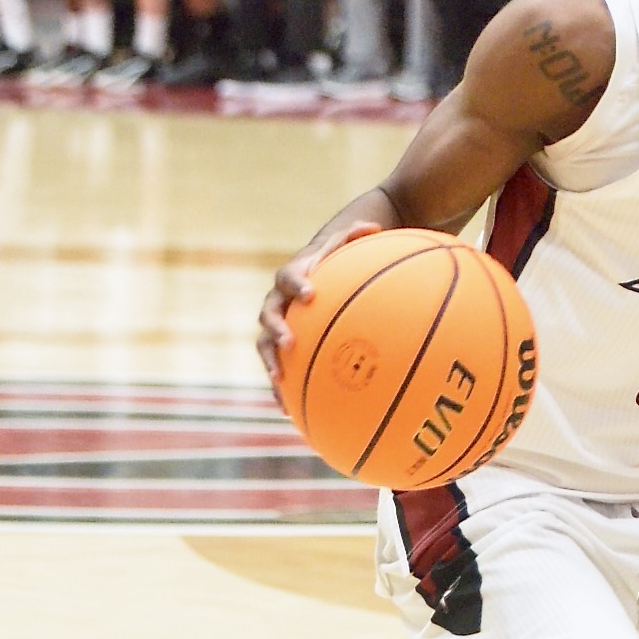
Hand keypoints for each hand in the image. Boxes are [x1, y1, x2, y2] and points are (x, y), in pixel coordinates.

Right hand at [258, 220, 381, 394]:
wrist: (314, 278)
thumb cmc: (336, 262)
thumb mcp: (346, 248)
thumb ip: (356, 237)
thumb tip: (374, 226)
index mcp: (294, 276)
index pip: (288, 277)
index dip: (296, 284)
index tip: (310, 295)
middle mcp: (279, 302)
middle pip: (268, 314)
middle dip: (275, 329)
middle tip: (288, 342)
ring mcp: (277, 326)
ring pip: (264, 346)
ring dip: (270, 363)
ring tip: (279, 381)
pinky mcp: (281, 348)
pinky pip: (277, 368)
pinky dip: (280, 389)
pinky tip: (288, 412)